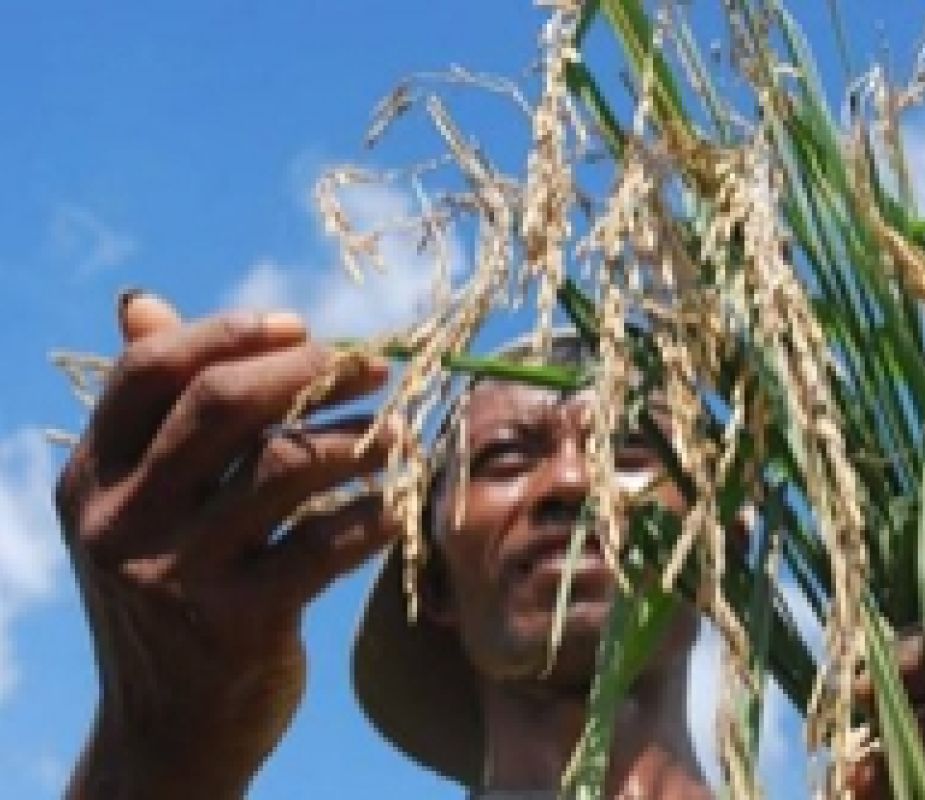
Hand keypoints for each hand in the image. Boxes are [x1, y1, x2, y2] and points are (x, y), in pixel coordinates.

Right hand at [57, 293, 397, 797]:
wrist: (169, 730)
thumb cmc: (172, 594)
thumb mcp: (141, 507)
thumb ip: (155, 413)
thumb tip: (144, 303)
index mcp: (94, 478)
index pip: (150, 372)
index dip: (230, 333)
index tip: (303, 327)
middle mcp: (123, 521)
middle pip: (221, 406)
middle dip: (309, 373)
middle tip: (376, 367)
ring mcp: (178, 573)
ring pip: (286, 466)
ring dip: (359, 438)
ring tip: (401, 435)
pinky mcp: (239, 622)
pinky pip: (328, 543)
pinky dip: (375, 514)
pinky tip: (401, 504)